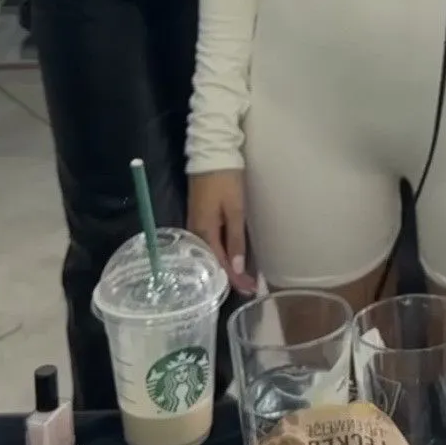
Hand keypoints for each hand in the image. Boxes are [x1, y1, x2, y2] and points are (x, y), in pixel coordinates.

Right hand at [188, 171, 256, 294]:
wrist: (211, 153)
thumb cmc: (225, 179)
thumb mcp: (235, 209)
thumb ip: (235, 239)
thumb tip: (237, 269)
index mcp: (204, 232)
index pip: (219, 264)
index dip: (235, 280)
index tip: (250, 291)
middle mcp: (196, 232)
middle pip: (212, 262)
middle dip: (229, 277)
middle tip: (248, 289)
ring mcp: (195, 224)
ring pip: (209, 253)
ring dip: (225, 266)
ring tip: (242, 278)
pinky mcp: (198, 217)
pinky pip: (208, 243)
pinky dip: (219, 253)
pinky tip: (228, 258)